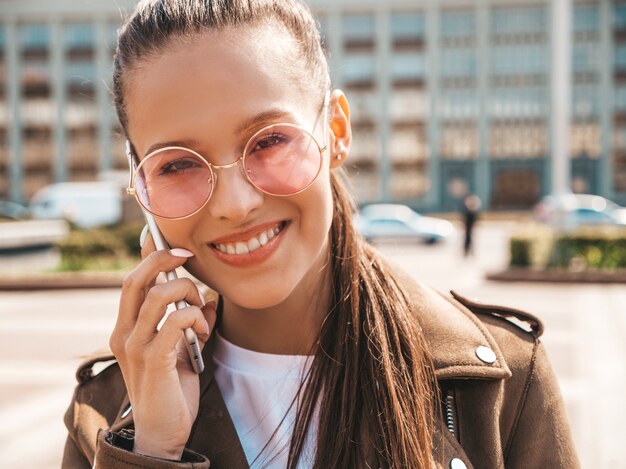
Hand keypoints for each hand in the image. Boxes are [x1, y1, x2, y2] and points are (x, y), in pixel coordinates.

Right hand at [109, 233, 216, 458]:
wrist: (161, 433)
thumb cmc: (171, 390)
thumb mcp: (181, 350)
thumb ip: (192, 324)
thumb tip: (213, 300)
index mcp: (126, 328)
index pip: (132, 282)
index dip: (147, 256)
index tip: (167, 240)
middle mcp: (123, 333)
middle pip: (134, 280)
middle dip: (162, 259)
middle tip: (188, 257)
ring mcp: (135, 346)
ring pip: (158, 295)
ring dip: (188, 293)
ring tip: (201, 309)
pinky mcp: (152, 360)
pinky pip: (175, 321)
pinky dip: (195, 316)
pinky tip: (203, 328)